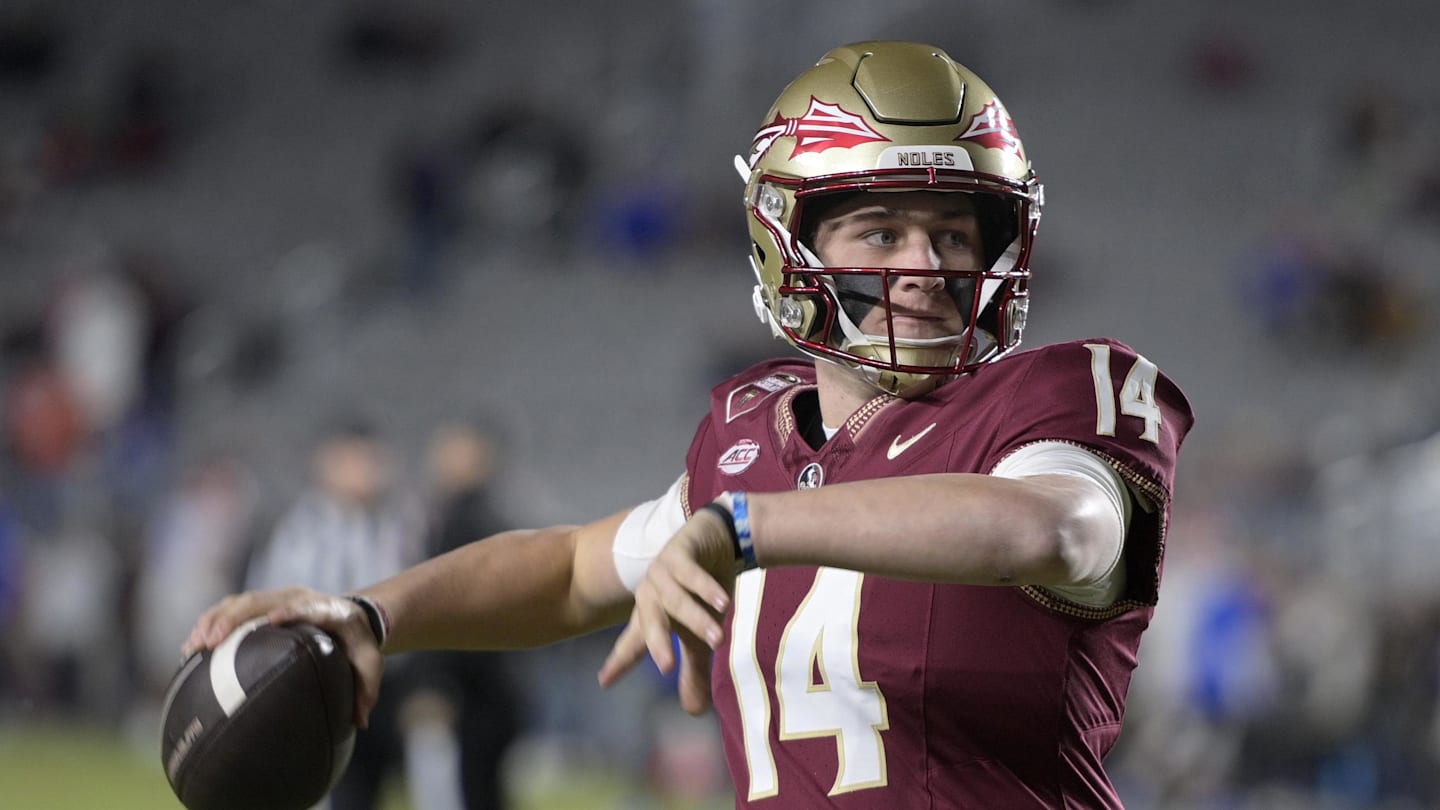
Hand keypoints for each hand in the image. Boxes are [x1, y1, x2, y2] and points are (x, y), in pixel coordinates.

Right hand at [181, 587, 385, 727]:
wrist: (353, 617)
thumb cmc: (358, 645)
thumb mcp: (370, 665)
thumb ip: (367, 691)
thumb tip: (360, 722)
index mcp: (328, 610)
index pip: (307, 607)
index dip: (290, 611)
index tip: (272, 620)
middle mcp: (299, 597)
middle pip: (261, 600)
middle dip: (233, 618)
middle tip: (210, 643)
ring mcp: (278, 598)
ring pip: (240, 602)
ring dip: (213, 621)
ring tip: (192, 647)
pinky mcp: (262, 604)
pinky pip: (230, 608)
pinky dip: (209, 623)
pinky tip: (190, 648)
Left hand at [597, 506, 736, 714]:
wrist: (721, 541)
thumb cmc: (704, 591)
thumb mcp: (700, 634)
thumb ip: (694, 670)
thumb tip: (693, 712)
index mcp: (650, 614)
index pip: (634, 643)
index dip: (621, 661)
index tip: (604, 682)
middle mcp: (650, 593)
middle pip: (650, 622)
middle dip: (657, 644)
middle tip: (667, 668)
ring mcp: (662, 571)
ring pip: (678, 600)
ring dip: (697, 619)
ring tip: (717, 641)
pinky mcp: (679, 551)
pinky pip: (692, 574)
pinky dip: (707, 589)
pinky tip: (723, 604)